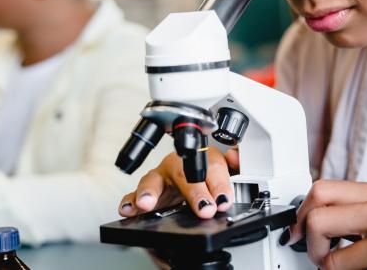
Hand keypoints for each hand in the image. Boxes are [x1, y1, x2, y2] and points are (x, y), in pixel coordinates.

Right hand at [118, 147, 239, 218]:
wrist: (191, 186)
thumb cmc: (207, 177)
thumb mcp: (229, 171)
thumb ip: (237, 164)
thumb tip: (237, 155)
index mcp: (201, 158)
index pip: (212, 167)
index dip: (219, 184)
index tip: (223, 200)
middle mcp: (178, 166)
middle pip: (183, 173)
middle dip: (193, 191)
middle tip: (204, 208)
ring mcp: (159, 179)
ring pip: (152, 180)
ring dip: (149, 192)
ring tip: (148, 204)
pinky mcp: (144, 195)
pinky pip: (132, 196)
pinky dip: (129, 202)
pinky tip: (129, 209)